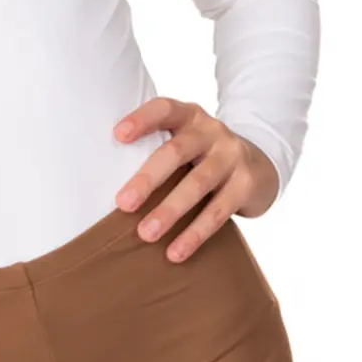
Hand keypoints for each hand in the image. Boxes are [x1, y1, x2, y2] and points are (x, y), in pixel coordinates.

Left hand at [112, 97, 278, 261]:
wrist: (261, 166)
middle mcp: (212, 132)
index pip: (164, 109)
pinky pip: (218, 211)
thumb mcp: (185, 143)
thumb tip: (100, 185)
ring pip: (197, 184)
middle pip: (176, 152)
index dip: (142, 119)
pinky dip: (195, 234)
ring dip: (169, 211)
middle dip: (148, 178)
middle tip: (122, 204)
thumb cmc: (203, 156)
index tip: (117, 135)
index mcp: (189, 117)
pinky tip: (176, 252)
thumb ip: (156, 151)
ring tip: (146, 234)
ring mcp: (232, 156)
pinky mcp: (247, 184)